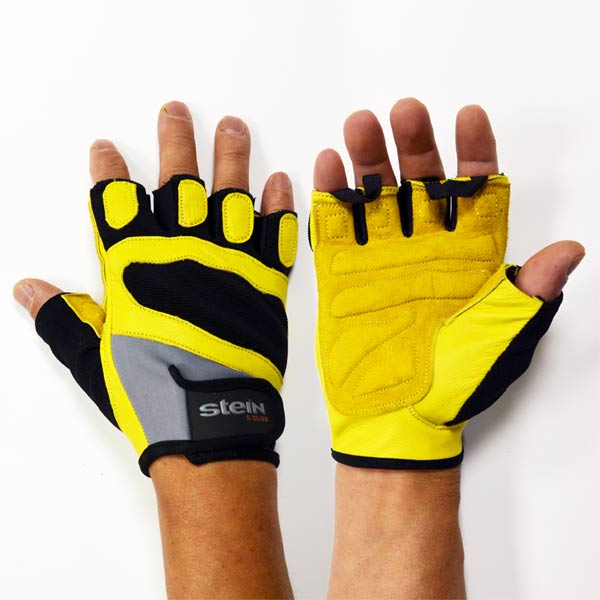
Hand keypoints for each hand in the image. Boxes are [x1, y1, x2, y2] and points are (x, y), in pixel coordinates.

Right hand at [13, 101, 297, 475]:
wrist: (209, 424)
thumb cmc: (151, 393)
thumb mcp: (95, 358)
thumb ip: (64, 317)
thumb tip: (29, 289)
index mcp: (136, 267)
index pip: (116, 202)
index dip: (109, 173)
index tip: (107, 149)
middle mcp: (183, 253)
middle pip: (178, 181)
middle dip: (176, 141)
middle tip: (177, 110)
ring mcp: (230, 263)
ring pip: (231, 195)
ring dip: (232, 157)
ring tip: (233, 126)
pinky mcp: (267, 283)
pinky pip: (278, 234)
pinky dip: (281, 207)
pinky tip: (280, 181)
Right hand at [310, 98, 583, 468]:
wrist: (397, 419)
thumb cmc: (457, 383)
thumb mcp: (503, 338)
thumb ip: (530, 294)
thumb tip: (569, 251)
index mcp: (470, 258)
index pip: (476, 191)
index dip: (474, 153)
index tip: (468, 119)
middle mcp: (426, 249)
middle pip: (422, 183)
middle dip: (415, 145)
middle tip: (405, 114)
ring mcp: (382, 257)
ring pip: (376, 195)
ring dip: (369, 159)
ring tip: (360, 126)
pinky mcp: (343, 272)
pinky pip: (335, 226)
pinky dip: (330, 194)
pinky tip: (328, 164)